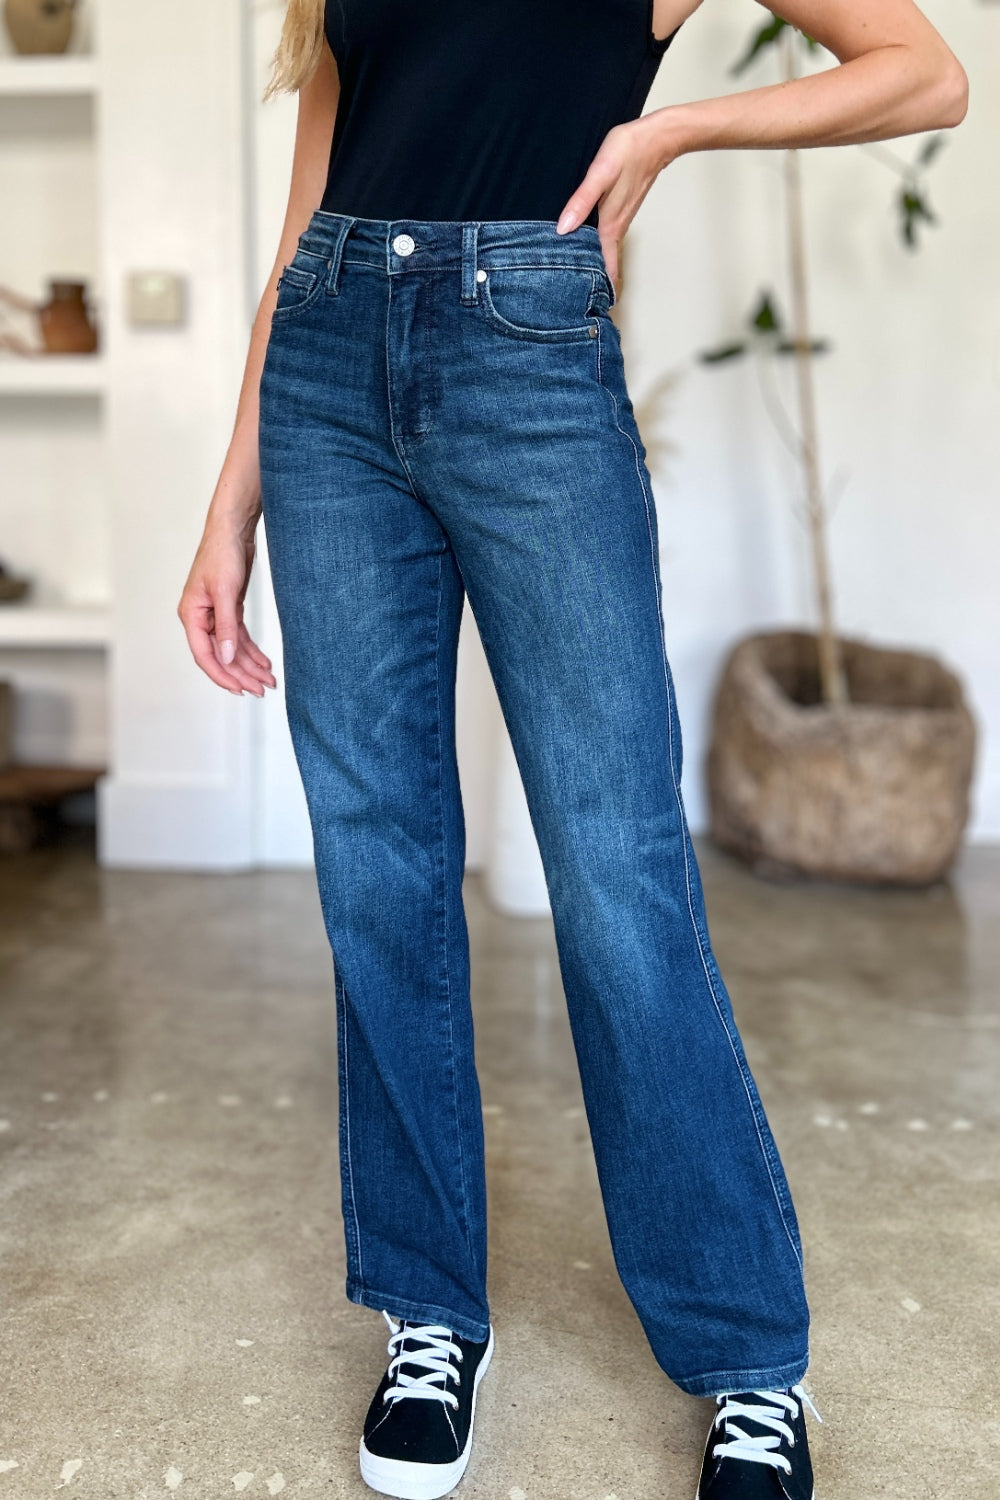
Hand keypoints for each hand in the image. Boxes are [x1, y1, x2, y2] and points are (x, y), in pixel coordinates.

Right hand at [177, 514, 275, 697]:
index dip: (222, 675)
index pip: (205, 655)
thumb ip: (225, 626)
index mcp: (191, 615)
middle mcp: (201, 618)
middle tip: (262, 689)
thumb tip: (225, 656)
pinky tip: (263, 662)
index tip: (240, 689)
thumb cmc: (221, 553)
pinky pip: (238, 637)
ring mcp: (215, 615)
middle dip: (242, 674)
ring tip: (268, 680)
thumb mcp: (225, 592)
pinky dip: (251, 650)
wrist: (232, 529)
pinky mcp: (229, 609)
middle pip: (220, 656)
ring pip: (231, 649)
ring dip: (249, 665)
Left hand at [554, 111, 684, 292]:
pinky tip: (584, 246)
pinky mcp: (618, 209)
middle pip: (604, 264)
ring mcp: (618, 219)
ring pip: (604, 251)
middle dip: (593, 284)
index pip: (606, 267)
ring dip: (594, 266)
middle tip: (576, 303)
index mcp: (610, 226)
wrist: (658, 137)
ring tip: (577, 282)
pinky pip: (605, 237)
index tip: (591, 310)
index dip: (600, 289)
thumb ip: (581, 201)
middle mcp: (615, 227)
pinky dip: (597, 248)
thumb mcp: (600, 174)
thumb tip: (563, 228)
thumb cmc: (629, 151)